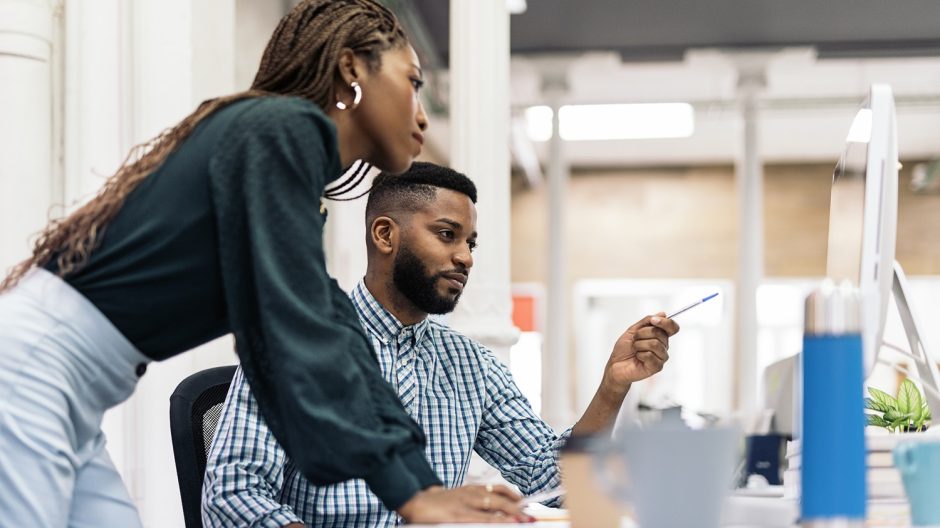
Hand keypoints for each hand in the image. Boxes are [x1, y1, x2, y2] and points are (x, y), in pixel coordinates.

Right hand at [397, 484, 532, 523]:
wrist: (417, 501)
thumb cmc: (441, 504)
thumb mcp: (461, 499)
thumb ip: (480, 503)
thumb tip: (502, 513)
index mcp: (473, 489)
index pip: (499, 489)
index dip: (515, 497)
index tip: (528, 505)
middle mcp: (472, 493)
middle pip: (501, 499)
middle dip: (518, 509)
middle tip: (531, 518)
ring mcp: (466, 504)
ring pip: (494, 507)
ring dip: (511, 514)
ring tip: (524, 521)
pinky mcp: (458, 515)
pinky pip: (481, 519)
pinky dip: (495, 522)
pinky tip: (505, 524)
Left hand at [600, 312, 678, 398]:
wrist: (616, 364)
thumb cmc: (624, 349)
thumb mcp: (633, 330)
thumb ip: (647, 321)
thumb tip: (663, 314)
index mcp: (660, 336)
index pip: (672, 327)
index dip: (665, 322)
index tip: (653, 320)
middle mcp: (663, 346)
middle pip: (660, 333)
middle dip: (642, 333)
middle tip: (635, 339)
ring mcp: (661, 357)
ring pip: (655, 344)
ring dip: (639, 344)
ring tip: (635, 349)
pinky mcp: (657, 367)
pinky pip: (650, 355)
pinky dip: (640, 354)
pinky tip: (638, 357)